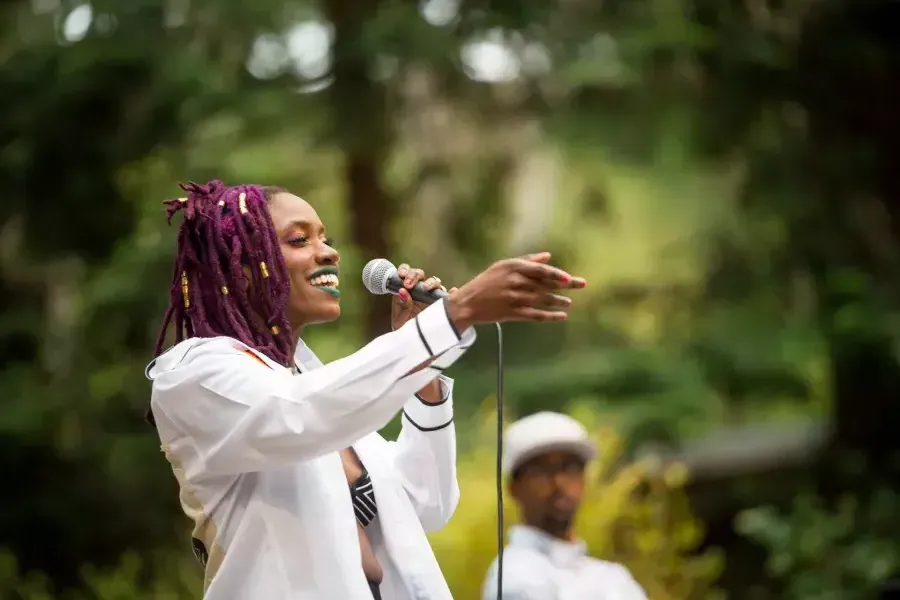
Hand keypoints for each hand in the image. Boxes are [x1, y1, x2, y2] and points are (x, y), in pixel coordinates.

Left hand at [390, 263, 458, 330]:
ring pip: (434, 282)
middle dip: (415, 275)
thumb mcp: (401, 322)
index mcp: (406, 293)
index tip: (402, 274)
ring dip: (431, 282)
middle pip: (420, 275)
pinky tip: (452, 292)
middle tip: (410, 284)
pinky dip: (452, 292)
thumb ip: (402, 307)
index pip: (406, 274)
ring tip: (427, 288)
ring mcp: (432, 297)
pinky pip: (450, 296)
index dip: (405, 270)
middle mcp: (419, 292)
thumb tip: (402, 291)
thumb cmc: (406, 333)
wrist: (417, 347)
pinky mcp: (443, 304)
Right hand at [445, 252, 584, 330]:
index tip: (569, 278)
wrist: (468, 302)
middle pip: (546, 284)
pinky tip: (561, 316)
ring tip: (569, 303)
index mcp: (514, 268)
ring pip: (543, 300)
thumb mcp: (503, 266)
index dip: (557, 274)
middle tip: (582, 284)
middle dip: (566, 285)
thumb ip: (527, 261)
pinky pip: (536, 315)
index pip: (541, 270)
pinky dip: (550, 316)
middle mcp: (516, 282)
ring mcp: (515, 299)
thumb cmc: (487, 281)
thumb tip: (548, 256)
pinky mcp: (513, 313)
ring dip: (559, 301)